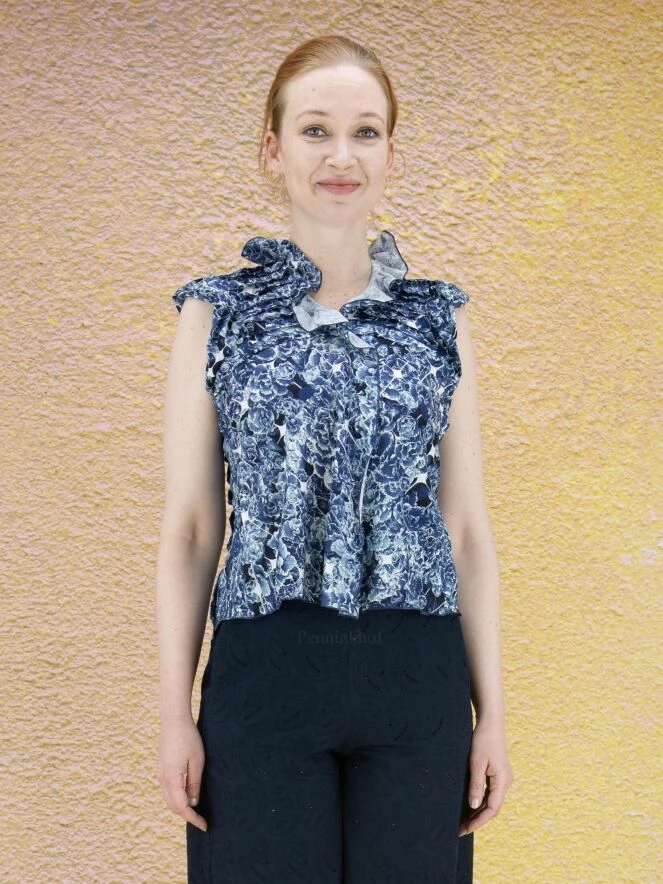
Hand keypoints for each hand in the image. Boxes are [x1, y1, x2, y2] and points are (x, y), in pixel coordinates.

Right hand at [155, 716, 207, 831]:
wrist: (173, 720)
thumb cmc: (189, 738)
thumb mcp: (197, 761)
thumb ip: (194, 783)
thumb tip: (193, 802)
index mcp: (172, 778)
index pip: (182, 807)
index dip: (193, 818)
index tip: (204, 825)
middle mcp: (162, 779)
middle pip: (172, 806)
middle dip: (186, 815)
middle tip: (201, 819)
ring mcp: (159, 773)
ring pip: (168, 798)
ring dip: (181, 806)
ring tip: (196, 809)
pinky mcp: (160, 768)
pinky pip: (167, 789)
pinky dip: (176, 797)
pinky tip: (187, 795)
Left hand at [459, 717, 512, 835]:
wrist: (491, 722)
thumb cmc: (483, 739)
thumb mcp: (476, 762)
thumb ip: (476, 785)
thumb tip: (474, 806)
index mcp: (502, 781)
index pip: (492, 809)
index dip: (478, 821)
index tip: (464, 829)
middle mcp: (505, 782)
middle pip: (492, 808)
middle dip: (477, 820)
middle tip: (460, 829)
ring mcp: (502, 778)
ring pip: (491, 802)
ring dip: (478, 812)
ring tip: (463, 820)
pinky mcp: (498, 774)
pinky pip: (490, 793)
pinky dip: (481, 801)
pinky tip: (470, 805)